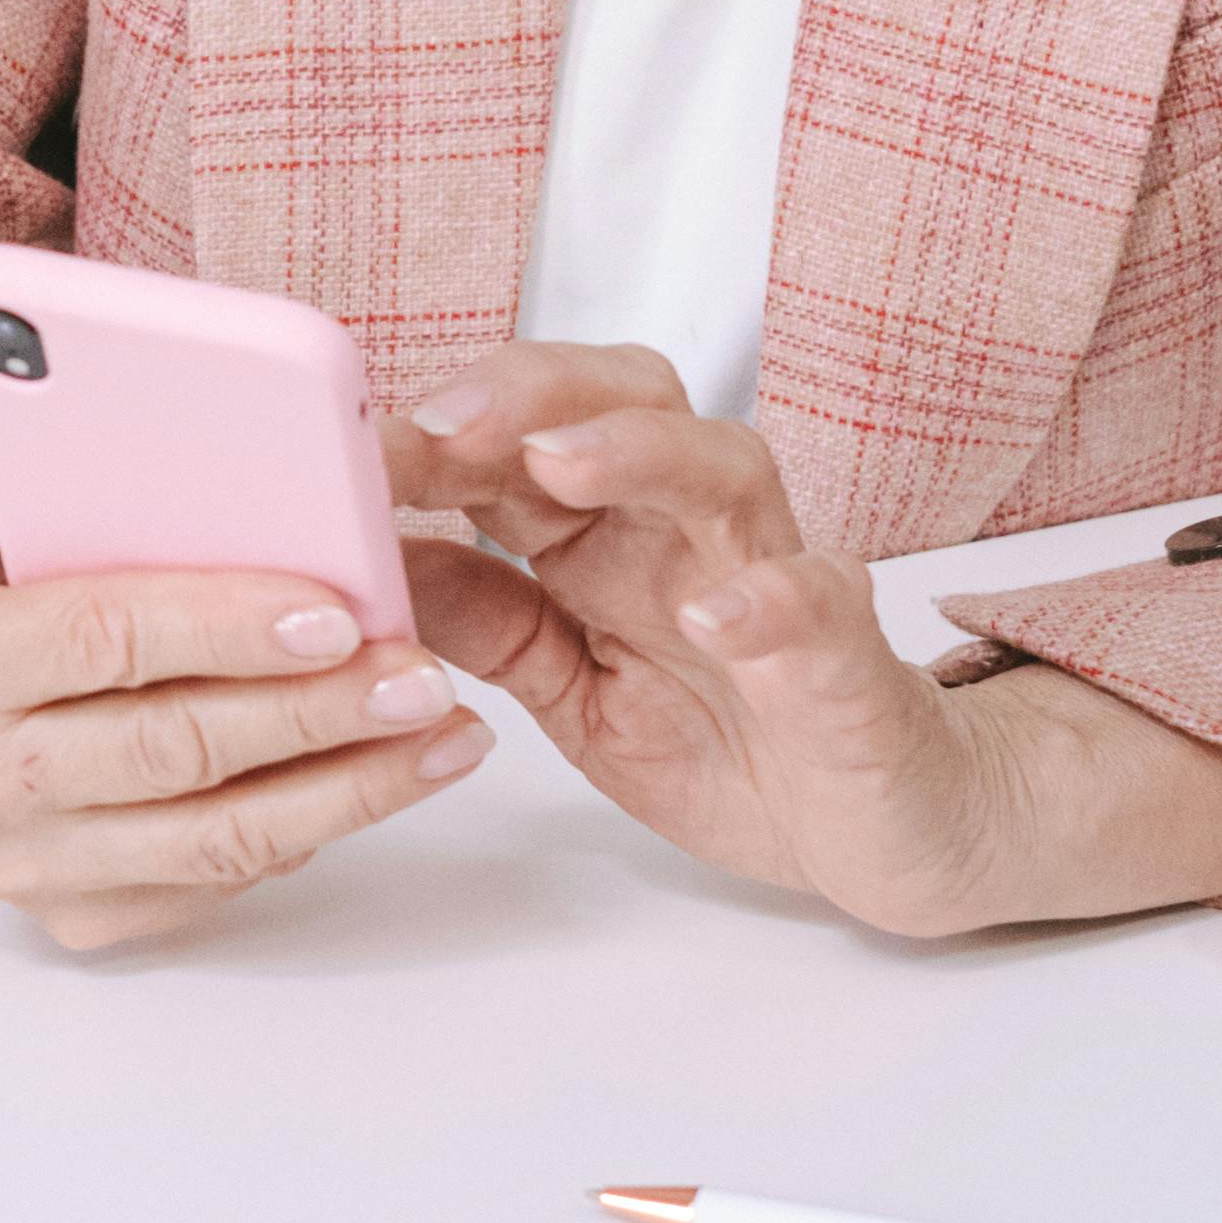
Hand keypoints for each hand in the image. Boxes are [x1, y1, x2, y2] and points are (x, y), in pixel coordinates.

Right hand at [0, 410, 488, 951]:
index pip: (98, 640)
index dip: (222, 627)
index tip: (334, 609)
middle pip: (172, 747)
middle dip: (314, 710)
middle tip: (421, 670)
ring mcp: (27, 864)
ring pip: (215, 835)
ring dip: (348, 782)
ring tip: (441, 727)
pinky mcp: (82, 915)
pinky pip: (220, 883)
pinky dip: (319, 829)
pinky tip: (391, 774)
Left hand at [383, 347, 1221, 935]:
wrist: (879, 832)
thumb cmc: (729, 739)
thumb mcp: (570, 688)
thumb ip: (482, 618)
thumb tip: (368, 556)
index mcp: (610, 531)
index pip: (519, 437)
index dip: (435, 429)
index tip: (342, 446)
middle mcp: (689, 528)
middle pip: (622, 400)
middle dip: (527, 390)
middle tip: (440, 417)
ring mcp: (774, 577)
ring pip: (720, 464)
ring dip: (637, 452)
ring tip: (558, 465)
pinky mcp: (846, 657)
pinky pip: (814, 605)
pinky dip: (765, 600)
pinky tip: (715, 611)